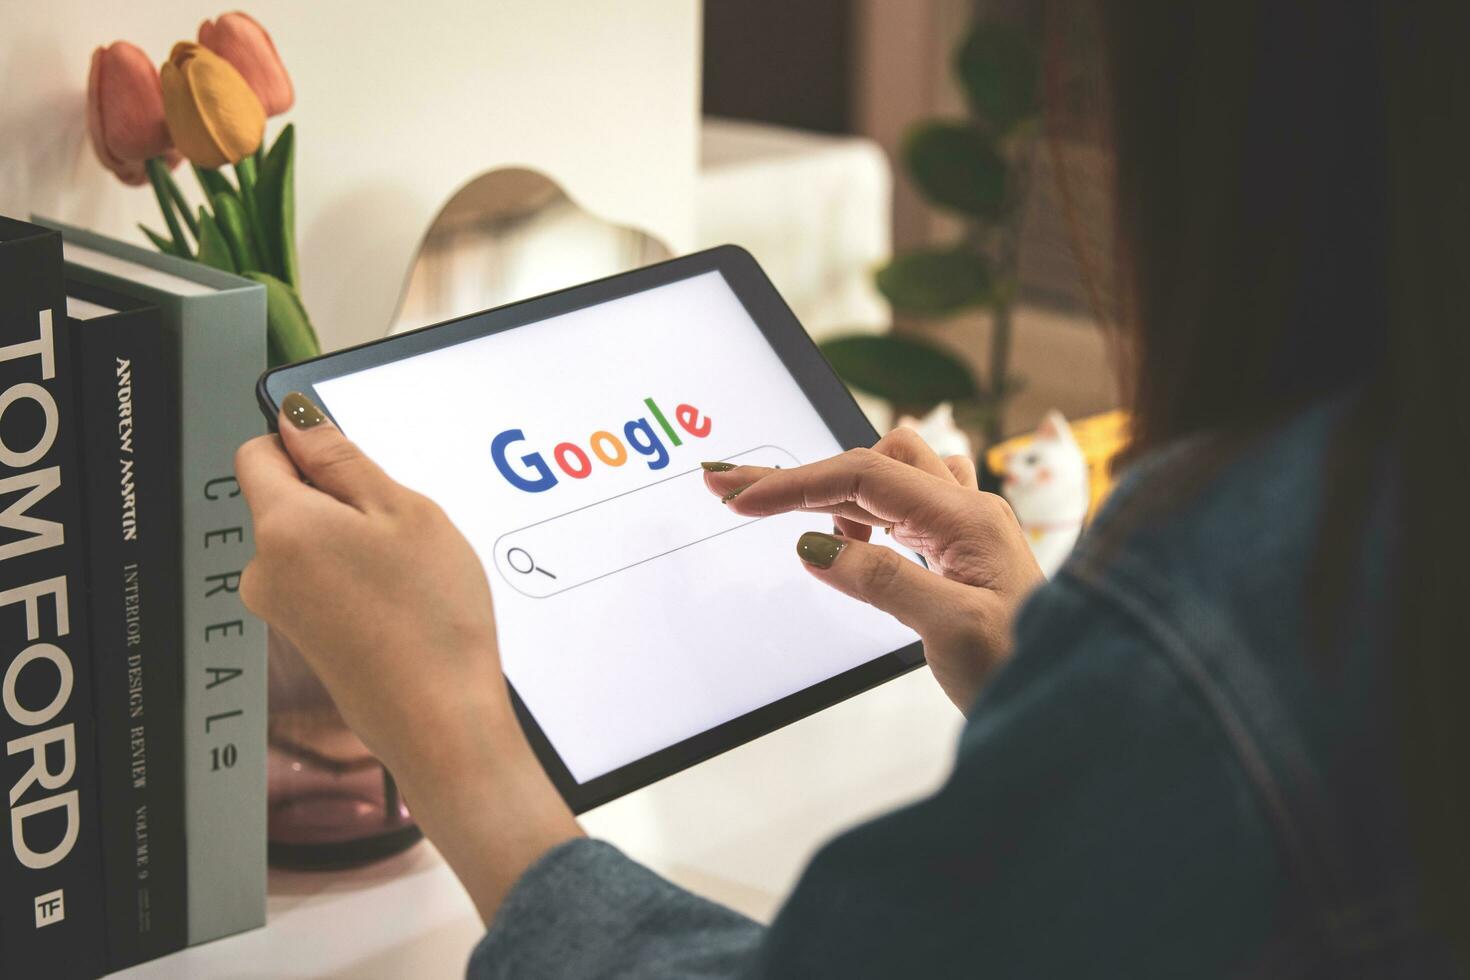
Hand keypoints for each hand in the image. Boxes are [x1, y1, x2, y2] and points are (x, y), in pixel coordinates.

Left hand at [235, 392, 579, 921]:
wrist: (441, 719)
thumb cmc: (431, 619)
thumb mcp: (404, 511)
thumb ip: (342, 458)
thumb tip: (297, 420)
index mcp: (282, 526)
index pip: (257, 451)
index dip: (305, 443)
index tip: (353, 458)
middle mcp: (265, 570)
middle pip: (285, 499)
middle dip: (340, 498)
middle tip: (401, 525)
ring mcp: (281, 610)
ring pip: (311, 542)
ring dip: (356, 542)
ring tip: (408, 570)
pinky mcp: (306, 639)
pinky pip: (323, 582)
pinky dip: (358, 579)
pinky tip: (402, 600)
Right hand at [703, 428, 1043, 711]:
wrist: (1075, 704)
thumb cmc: (1027, 669)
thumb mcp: (952, 628)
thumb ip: (883, 580)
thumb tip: (815, 548)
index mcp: (967, 518)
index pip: (861, 477)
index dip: (794, 484)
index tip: (740, 497)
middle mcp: (968, 511)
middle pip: (868, 461)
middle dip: (800, 473)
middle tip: (735, 487)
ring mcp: (966, 529)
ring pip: (889, 474)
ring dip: (836, 487)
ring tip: (796, 524)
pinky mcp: (960, 551)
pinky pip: (904, 505)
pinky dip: (865, 511)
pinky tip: (852, 543)